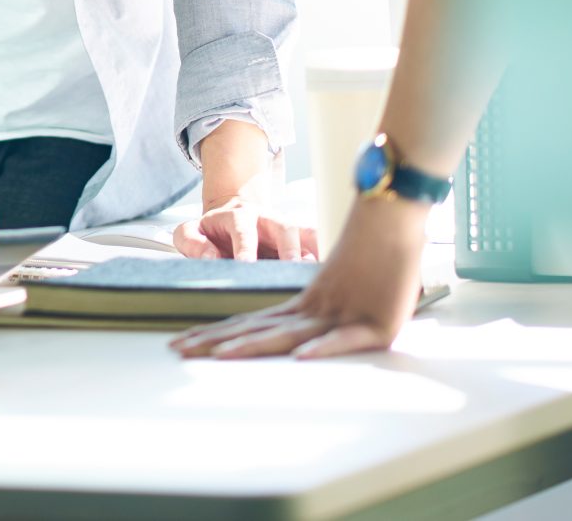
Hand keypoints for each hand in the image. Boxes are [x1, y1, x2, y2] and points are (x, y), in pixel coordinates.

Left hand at [169, 195, 428, 359]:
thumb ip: (316, 307)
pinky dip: (324, 346)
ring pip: (289, 333)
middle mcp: (314, 309)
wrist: (394, 216)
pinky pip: (345, 337)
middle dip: (215, 342)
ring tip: (221, 355)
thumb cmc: (374, 255)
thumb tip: (294, 334)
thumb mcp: (338, 288)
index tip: (184, 342)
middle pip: (257, 329)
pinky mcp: (376, 324)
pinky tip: (302, 355)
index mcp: (303, 304)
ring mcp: (341, 315)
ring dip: (254, 344)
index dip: (216, 334)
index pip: (250, 322)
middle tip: (177, 350)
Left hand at [171, 194, 317, 260]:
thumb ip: (193, 243)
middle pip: (284, 226)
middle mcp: (267, 220)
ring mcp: (286, 230)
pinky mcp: (300, 242)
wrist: (231, 219)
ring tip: (320, 273)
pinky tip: (333, 274)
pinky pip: (319, 245)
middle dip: (289, 247)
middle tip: (292, 268)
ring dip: (316, 252)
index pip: (243, 230)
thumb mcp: (190, 232)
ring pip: (308, 234)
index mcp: (237, 216)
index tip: (246, 265)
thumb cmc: (211, 232)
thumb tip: (211, 258)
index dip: (245, 247)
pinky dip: (327, 257)